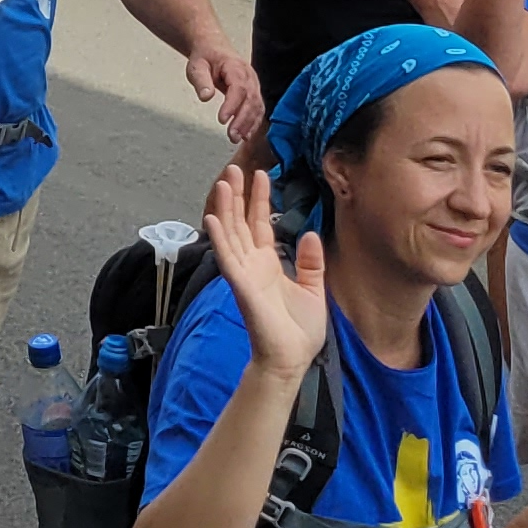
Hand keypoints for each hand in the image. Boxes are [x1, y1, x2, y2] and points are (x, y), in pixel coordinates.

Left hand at [186, 40, 260, 146]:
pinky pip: (257, 109)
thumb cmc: (205, 57)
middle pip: (250, 100)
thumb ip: (201, 81)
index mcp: (235, 67)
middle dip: (242, 120)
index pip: (238, 88)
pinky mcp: (253, 93)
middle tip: (232, 136)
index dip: (232, 105)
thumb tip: (206, 96)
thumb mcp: (196, 66)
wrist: (214, 49)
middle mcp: (249, 76)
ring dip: (248, 124)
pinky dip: (253, 123)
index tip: (222, 120)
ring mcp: (253, 85)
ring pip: (256, 106)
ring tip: (236, 138)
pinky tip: (246, 135)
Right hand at [199, 163, 328, 382]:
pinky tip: (213, 218)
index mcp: (268, 264)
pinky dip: (220, 238)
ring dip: (225, 208)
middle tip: (234, 168)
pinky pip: (228, 258)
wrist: (291, 359)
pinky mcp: (241, 286)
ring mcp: (244, 274)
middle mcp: (252, 265)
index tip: (262, 174)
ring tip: (223, 182)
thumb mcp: (313, 289)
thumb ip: (311, 262)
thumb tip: (310, 233)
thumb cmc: (299, 330)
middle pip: (241, 222)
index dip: (260, 199)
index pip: (261, 224)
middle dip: (238, 195)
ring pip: (231, 234)